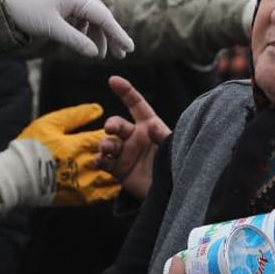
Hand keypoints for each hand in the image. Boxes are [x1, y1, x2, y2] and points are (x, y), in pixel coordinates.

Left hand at [0, 0, 133, 58]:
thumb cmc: (26, 9)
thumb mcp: (51, 28)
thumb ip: (75, 40)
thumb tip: (95, 53)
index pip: (104, 17)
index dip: (118, 34)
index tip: (130, 48)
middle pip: (100, 17)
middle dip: (111, 36)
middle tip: (121, 55)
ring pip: (89, 19)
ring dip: (96, 36)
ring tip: (101, 54)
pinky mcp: (57, 4)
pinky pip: (77, 18)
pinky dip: (83, 31)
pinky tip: (83, 42)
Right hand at [18, 103, 120, 205]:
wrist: (16, 178)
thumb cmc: (30, 147)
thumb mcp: (50, 124)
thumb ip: (76, 116)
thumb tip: (98, 109)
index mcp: (77, 145)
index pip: (105, 136)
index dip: (111, 133)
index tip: (109, 131)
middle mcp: (84, 165)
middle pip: (111, 156)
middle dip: (115, 150)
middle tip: (114, 146)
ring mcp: (83, 183)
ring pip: (112, 175)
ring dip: (116, 168)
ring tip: (115, 163)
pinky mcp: (81, 198)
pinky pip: (105, 193)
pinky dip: (111, 186)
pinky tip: (110, 179)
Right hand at [97, 76, 171, 198]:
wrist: (170, 193)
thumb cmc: (174, 165)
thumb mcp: (171, 148)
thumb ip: (162, 136)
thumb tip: (150, 125)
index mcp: (149, 126)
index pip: (136, 104)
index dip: (125, 91)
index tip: (113, 80)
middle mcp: (134, 137)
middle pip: (117, 124)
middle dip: (111, 124)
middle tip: (110, 129)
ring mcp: (125, 153)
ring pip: (107, 143)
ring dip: (105, 144)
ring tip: (107, 150)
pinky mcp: (118, 169)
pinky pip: (104, 162)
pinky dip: (100, 160)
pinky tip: (101, 161)